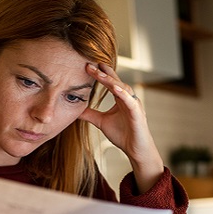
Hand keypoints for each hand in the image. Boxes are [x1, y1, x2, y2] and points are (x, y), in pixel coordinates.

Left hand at [80, 63, 163, 192]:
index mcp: (120, 98)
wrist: (135, 149)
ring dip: (110, 79)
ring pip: (122, 87)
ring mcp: (133, 103)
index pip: (109, 81)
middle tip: (89, 64)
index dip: (100, 73)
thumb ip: (89, 114)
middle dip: (102, 72)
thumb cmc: (122, 135)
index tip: (87, 65)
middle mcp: (127, 98)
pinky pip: (130, 100)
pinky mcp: (137, 112)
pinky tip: (114, 87)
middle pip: (115, 81)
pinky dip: (123, 93)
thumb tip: (75, 109)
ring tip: (99, 72)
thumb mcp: (101, 122)